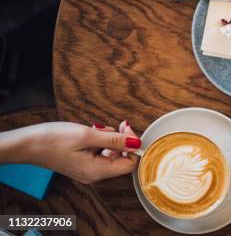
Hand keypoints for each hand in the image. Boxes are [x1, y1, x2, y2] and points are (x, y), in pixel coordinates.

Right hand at [0, 120, 140, 183]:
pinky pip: (101, 153)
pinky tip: (92, 132)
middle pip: (122, 159)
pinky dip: (101, 141)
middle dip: (123, 140)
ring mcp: (88, 170)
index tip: (127, 129)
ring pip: (112, 154)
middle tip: (120, 124)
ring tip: (98, 128)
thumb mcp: (88, 136)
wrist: (27, 144)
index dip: (133, 146)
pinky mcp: (83, 163)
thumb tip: (136, 143)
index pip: (130, 164)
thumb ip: (114, 140)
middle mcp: (95, 174)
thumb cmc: (53, 140)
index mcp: (97, 171)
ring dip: (111, 139)